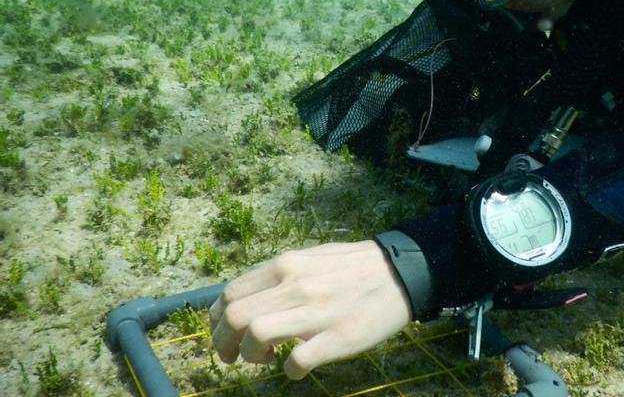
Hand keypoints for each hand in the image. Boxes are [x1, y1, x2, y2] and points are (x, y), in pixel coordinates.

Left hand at [208, 240, 411, 378]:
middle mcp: (296, 285)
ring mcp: (317, 312)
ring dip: (251, 356)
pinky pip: (297, 361)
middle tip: (234, 356)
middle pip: (234, 317)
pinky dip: (290, 371)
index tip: (223, 334)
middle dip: (224, 344)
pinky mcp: (338, 338)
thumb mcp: (311, 258)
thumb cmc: (354, 267)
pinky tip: (297, 369)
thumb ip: (279, 276)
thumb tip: (247, 298)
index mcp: (286, 265)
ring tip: (265, 359)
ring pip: (256, 335)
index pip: (230, 293)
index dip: (216, 321)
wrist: (401, 273)